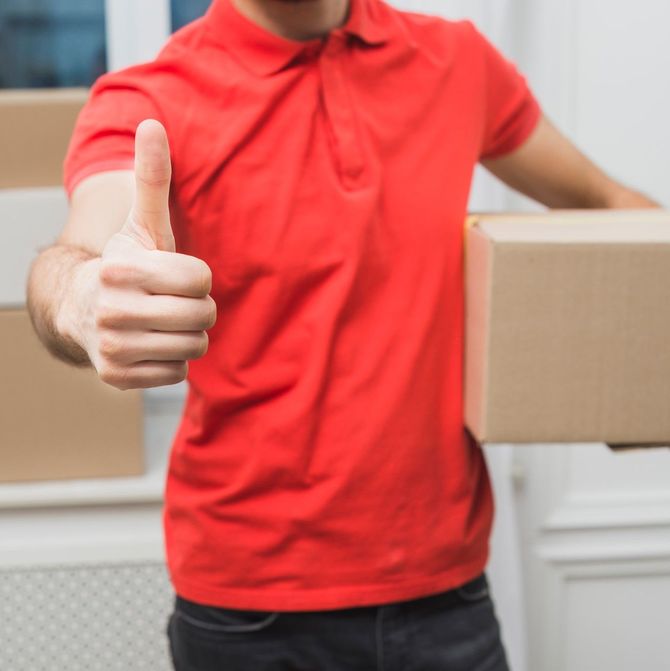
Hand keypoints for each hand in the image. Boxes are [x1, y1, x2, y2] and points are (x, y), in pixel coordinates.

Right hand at [73, 119, 215, 388]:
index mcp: (122, 269)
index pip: (201, 280)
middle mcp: (112, 310)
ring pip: (194, 346)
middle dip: (198, 308)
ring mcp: (112, 347)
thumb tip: (152, 123)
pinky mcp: (117, 377)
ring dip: (188, 335)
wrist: (81, 310)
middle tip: (174, 302)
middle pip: (203, 316)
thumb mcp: (141, 224)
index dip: (196, 278)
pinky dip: (172, 360)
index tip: (173, 276)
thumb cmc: (127, 265)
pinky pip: (178, 372)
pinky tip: (151, 345)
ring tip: (162, 322)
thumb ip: (152, 179)